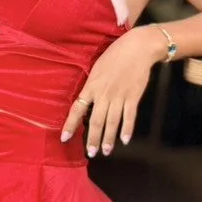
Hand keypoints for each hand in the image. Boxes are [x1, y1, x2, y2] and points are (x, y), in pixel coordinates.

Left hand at [60, 27, 165, 156]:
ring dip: (108, 139)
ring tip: (105, 151)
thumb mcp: (96, 68)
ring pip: (112, 122)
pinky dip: (127, 129)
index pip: (77, 109)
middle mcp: (104, 94)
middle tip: (91, 153)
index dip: (70, 125)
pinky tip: (125, 140)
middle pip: (96, 121)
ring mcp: (119, 96)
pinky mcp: (133, 97)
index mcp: (91, 86)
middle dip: (92, 139)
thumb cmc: (114, 55)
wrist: (137, 48)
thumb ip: (92, 87)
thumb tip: (86, 103)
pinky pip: (129, 117)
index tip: (65, 138)